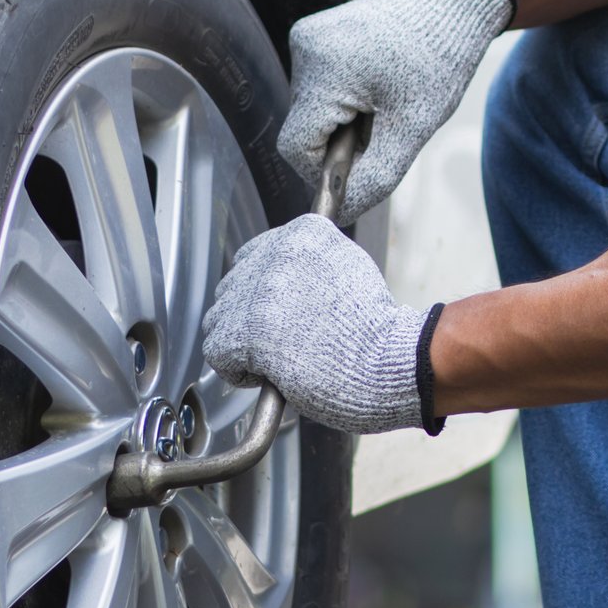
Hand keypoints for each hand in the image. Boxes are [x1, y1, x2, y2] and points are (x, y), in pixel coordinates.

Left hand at [201, 216, 436, 434]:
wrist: (391, 361)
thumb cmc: (378, 330)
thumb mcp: (350, 268)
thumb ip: (314, 262)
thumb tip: (287, 278)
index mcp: (303, 234)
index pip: (255, 255)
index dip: (265, 290)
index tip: (281, 310)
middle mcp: (277, 255)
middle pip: (234, 285)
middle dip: (251, 314)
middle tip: (281, 338)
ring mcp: (260, 293)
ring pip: (219, 317)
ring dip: (240, 340)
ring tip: (274, 357)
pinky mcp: (248, 332)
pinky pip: (216, 350)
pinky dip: (236, 369)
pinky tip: (266, 373)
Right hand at [277, 0, 513, 220]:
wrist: (452, 2)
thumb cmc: (440, 61)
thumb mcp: (413, 128)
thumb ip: (375, 177)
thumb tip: (342, 213)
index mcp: (324, 71)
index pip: (296, 148)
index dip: (325, 172)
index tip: (363, 170)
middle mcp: (304, 48)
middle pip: (304, 128)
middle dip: (341, 142)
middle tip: (388, 128)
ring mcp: (306, 37)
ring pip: (311, 109)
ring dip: (344, 120)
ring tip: (387, 102)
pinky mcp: (313, 33)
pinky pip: (317, 86)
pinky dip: (344, 98)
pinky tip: (377, 85)